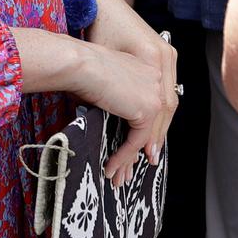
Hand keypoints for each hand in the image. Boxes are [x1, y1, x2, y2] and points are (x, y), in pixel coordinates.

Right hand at [69, 0, 179, 172]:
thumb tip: (115, 123)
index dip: (143, 132)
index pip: (151, 105)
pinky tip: (110, 167)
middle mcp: (159, 78)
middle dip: (139, 150)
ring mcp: (156, 94)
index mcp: (149, 67)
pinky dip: (123, 156)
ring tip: (118, 176)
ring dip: (130, 159)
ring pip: (146, 135)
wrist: (78, 61)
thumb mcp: (107, 82)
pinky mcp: (148, 109)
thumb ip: (118, 98)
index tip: (134, 151)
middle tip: (128, 170)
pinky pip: (137, 141)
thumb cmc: (81, 65)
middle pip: (154, 123)